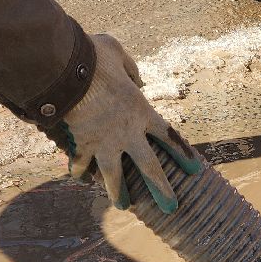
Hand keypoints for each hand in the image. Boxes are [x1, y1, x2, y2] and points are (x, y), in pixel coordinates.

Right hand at [61, 34, 200, 212]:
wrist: (65, 69)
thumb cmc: (93, 57)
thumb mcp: (117, 53)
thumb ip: (130, 69)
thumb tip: (135, 79)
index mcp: (142, 111)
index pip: (169, 137)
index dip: (183, 153)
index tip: (195, 169)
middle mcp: (128, 133)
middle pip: (150, 168)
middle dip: (162, 190)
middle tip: (171, 207)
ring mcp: (105, 142)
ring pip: (115, 176)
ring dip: (118, 193)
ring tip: (123, 206)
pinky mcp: (82, 144)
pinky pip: (81, 162)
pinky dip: (78, 170)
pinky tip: (79, 179)